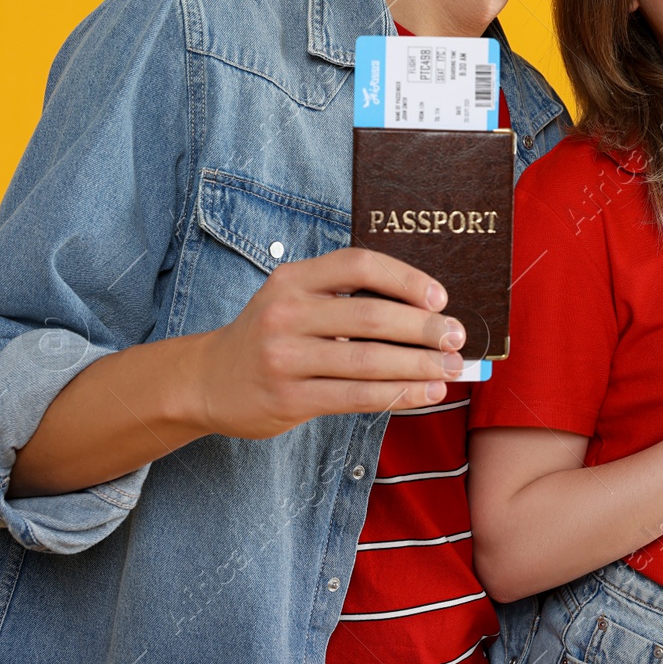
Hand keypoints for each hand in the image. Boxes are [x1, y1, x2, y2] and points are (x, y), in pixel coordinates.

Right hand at [190, 247, 465, 439]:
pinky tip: (425, 393)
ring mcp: (284, 358)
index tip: (440, 298)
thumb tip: (425, 311)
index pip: (359, 264)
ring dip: (419, 366)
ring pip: (368, 361)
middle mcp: (286, 313)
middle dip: (423, 328)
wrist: (206, 380)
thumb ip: (345, 297)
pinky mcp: (288, 399)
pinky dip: (398, 395)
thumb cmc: (269, 335)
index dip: (406, 279)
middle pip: (371, 316)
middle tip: (456, 338)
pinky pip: (356, 397)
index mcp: (293, 278)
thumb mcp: (294, 299)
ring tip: (452, 369)